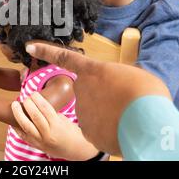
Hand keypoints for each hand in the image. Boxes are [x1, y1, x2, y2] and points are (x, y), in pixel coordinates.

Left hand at [19, 42, 170, 155]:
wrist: (148, 124)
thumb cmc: (146, 95)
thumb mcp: (133, 77)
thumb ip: (116, 79)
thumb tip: (116, 89)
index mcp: (93, 71)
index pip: (64, 57)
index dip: (45, 51)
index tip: (30, 47)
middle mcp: (82, 89)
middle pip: (88, 93)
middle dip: (101, 99)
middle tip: (121, 104)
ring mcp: (82, 111)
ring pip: (93, 114)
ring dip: (106, 116)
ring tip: (126, 117)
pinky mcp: (87, 132)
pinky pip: (97, 130)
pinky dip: (108, 132)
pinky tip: (121, 130)